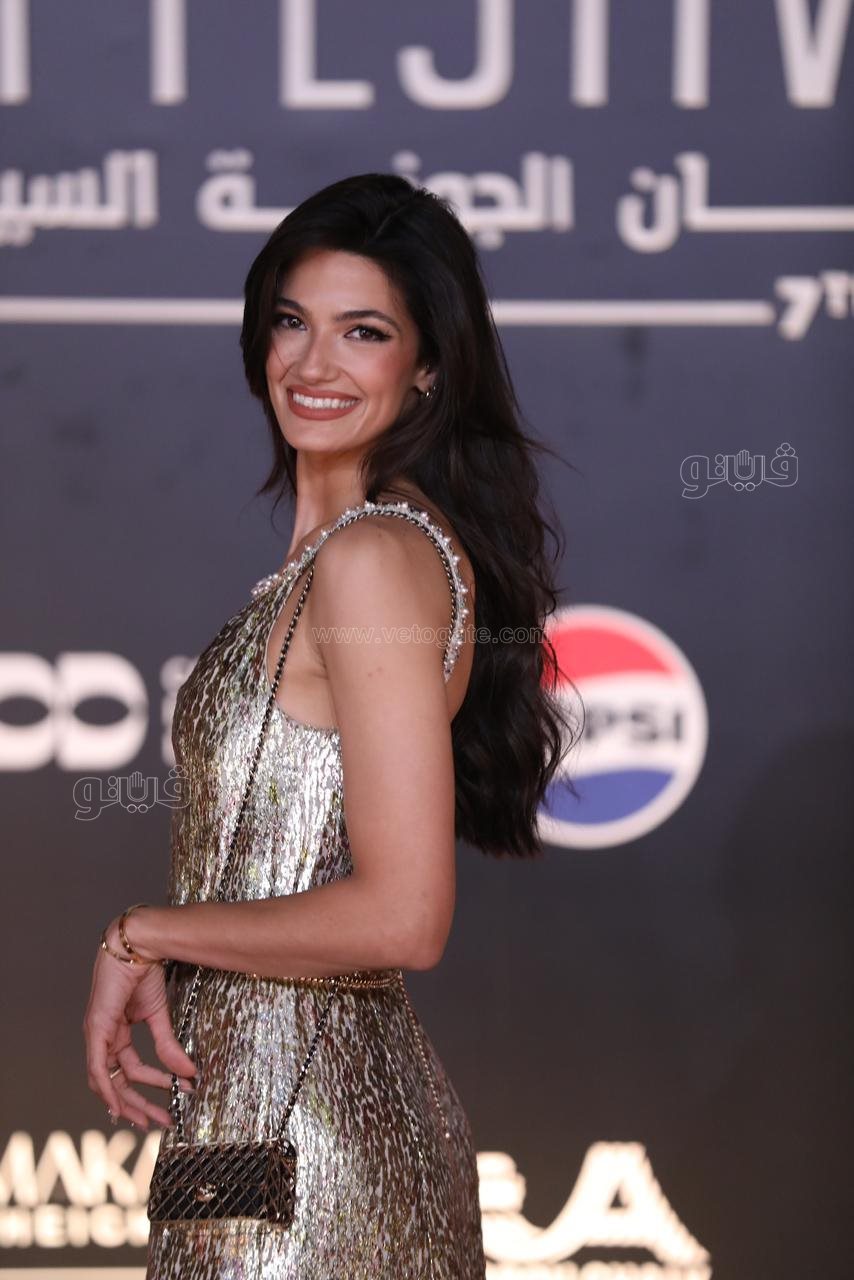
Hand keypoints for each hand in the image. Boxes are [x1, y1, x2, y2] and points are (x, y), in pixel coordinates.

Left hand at [83, 925, 196, 1129]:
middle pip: (116, 1083)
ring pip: (105, 1081)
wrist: (138, 947)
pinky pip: (98, 1068)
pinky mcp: (96, 1030)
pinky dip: (109, 1087)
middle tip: (158, 1122)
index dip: (148, 1090)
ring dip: (125, 1103)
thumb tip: (187, 1072)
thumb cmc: (145, 972)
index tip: (170, 1104)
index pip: (129, 1071)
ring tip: (148, 1118)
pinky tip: (120, 1103)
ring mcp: (97, 1035)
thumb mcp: (159, 1015)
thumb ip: (168, 1045)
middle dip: (137, 1105)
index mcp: (117, 1033)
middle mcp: (104, 1038)